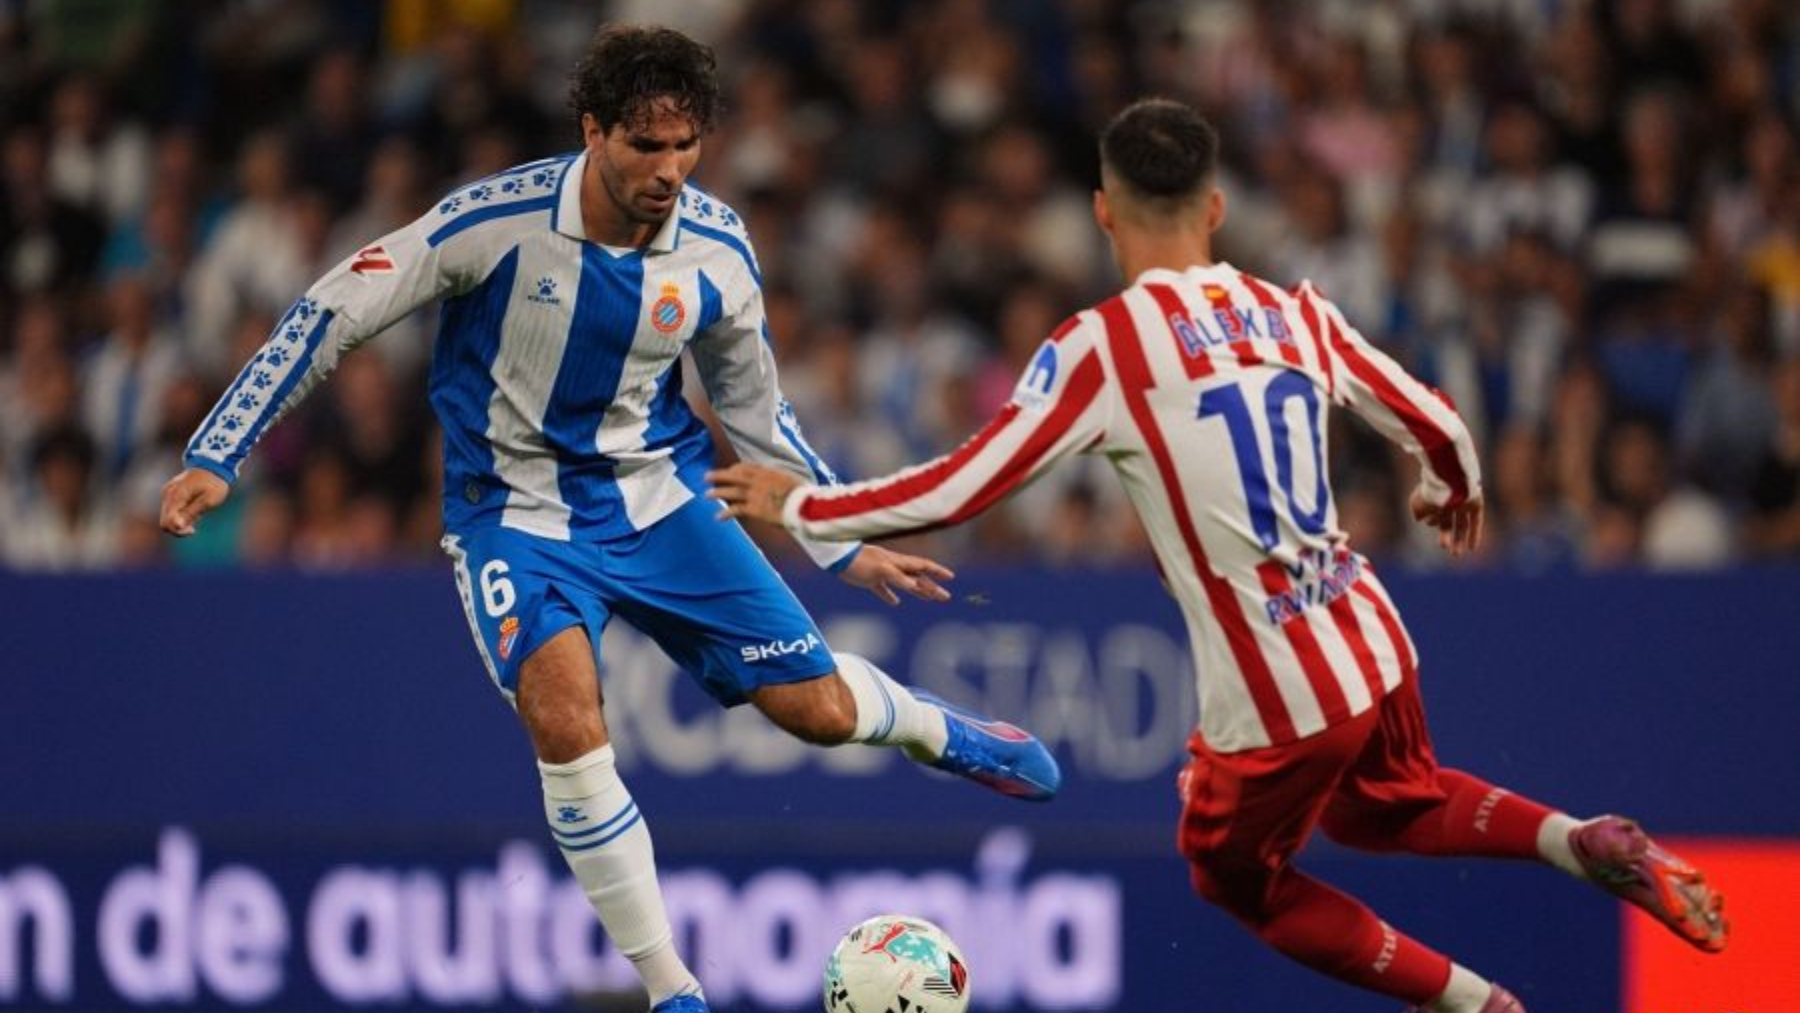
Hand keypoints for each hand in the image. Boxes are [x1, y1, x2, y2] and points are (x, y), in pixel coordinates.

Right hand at [159, 468, 230, 536]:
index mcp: (176, 496)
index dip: (178, 531)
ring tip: (198, 512)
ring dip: (181, 520)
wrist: (213, 465)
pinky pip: (171, 510)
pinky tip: (194, 508)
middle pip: (165, 522)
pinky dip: (181, 514)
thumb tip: (176, 526)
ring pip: (167, 517)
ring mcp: (167, 493)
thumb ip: (191, 513)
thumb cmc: (214, 483)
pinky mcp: (170, 493)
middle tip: (197, 522)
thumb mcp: (208, 501)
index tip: (193, 530)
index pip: (167, 522)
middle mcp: (167, 494)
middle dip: (179, 527)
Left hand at [706, 463, 803, 524]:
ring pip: (731, 491)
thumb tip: (782, 483)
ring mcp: (754, 494)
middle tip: (707, 476)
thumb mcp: (791, 480)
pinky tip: (718, 517)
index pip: (746, 467)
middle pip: (734, 475)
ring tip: (707, 495)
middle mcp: (758, 480)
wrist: (803, 505)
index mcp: (767, 472)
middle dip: (719, 475)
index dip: (735, 469)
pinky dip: (726, 513)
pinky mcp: (754, 508)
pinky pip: (736, 509)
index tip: (730, 471)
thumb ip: (781, 480)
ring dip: (718, 492)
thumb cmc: (803, 494)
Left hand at [838, 544, 953, 605]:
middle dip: (932, 587)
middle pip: (918, 578)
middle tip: (945, 597)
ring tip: (929, 599)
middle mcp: (894, 567)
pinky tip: (895, 602)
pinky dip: (890, 596)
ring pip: (905, 584)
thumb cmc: (860, 561)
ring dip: (918, 591)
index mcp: (899, 562)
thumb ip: (898, 577)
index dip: (937, 572)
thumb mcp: (881, 569)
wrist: (837, 558)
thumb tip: (915, 585)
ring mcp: (883, 573)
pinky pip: (884, 589)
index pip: (922, 566)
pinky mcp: (870, 580)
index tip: (950, 578)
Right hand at [1410, 489, 1483, 556]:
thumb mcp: (1418, 501)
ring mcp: (1464, 502)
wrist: (1451, 475)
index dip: (1433, 522)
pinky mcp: (1476, 503)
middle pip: (1449, 521)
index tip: (1430, 524)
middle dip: (1446, 535)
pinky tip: (1472, 549)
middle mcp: (1451, 501)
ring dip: (1459, 539)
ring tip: (1455, 554)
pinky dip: (1474, 535)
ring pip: (1463, 524)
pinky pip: (1476, 521)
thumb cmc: (1432, 489)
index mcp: (1437, 498)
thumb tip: (1419, 518)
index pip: (1436, 514)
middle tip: (1444, 547)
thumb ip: (1417, 509)